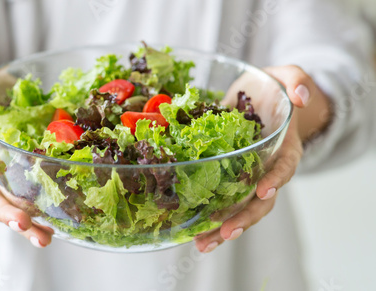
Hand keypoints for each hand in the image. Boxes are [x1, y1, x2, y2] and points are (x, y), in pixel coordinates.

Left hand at [194, 65, 331, 252]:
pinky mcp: (227, 178)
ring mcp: (247, 178)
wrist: (259, 98)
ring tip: (202, 244)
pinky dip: (208, 218)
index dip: (276, 178)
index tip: (264, 189)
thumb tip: (301, 96)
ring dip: (223, 228)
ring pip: (240, 209)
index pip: (284, 167)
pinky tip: (191, 232)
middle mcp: (268, 169)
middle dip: (245, 218)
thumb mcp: (286, 76)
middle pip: (261, 201)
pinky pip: (220, 201)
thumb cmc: (273, 89)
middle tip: (226, 232)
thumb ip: (296, 80)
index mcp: (284, 149)